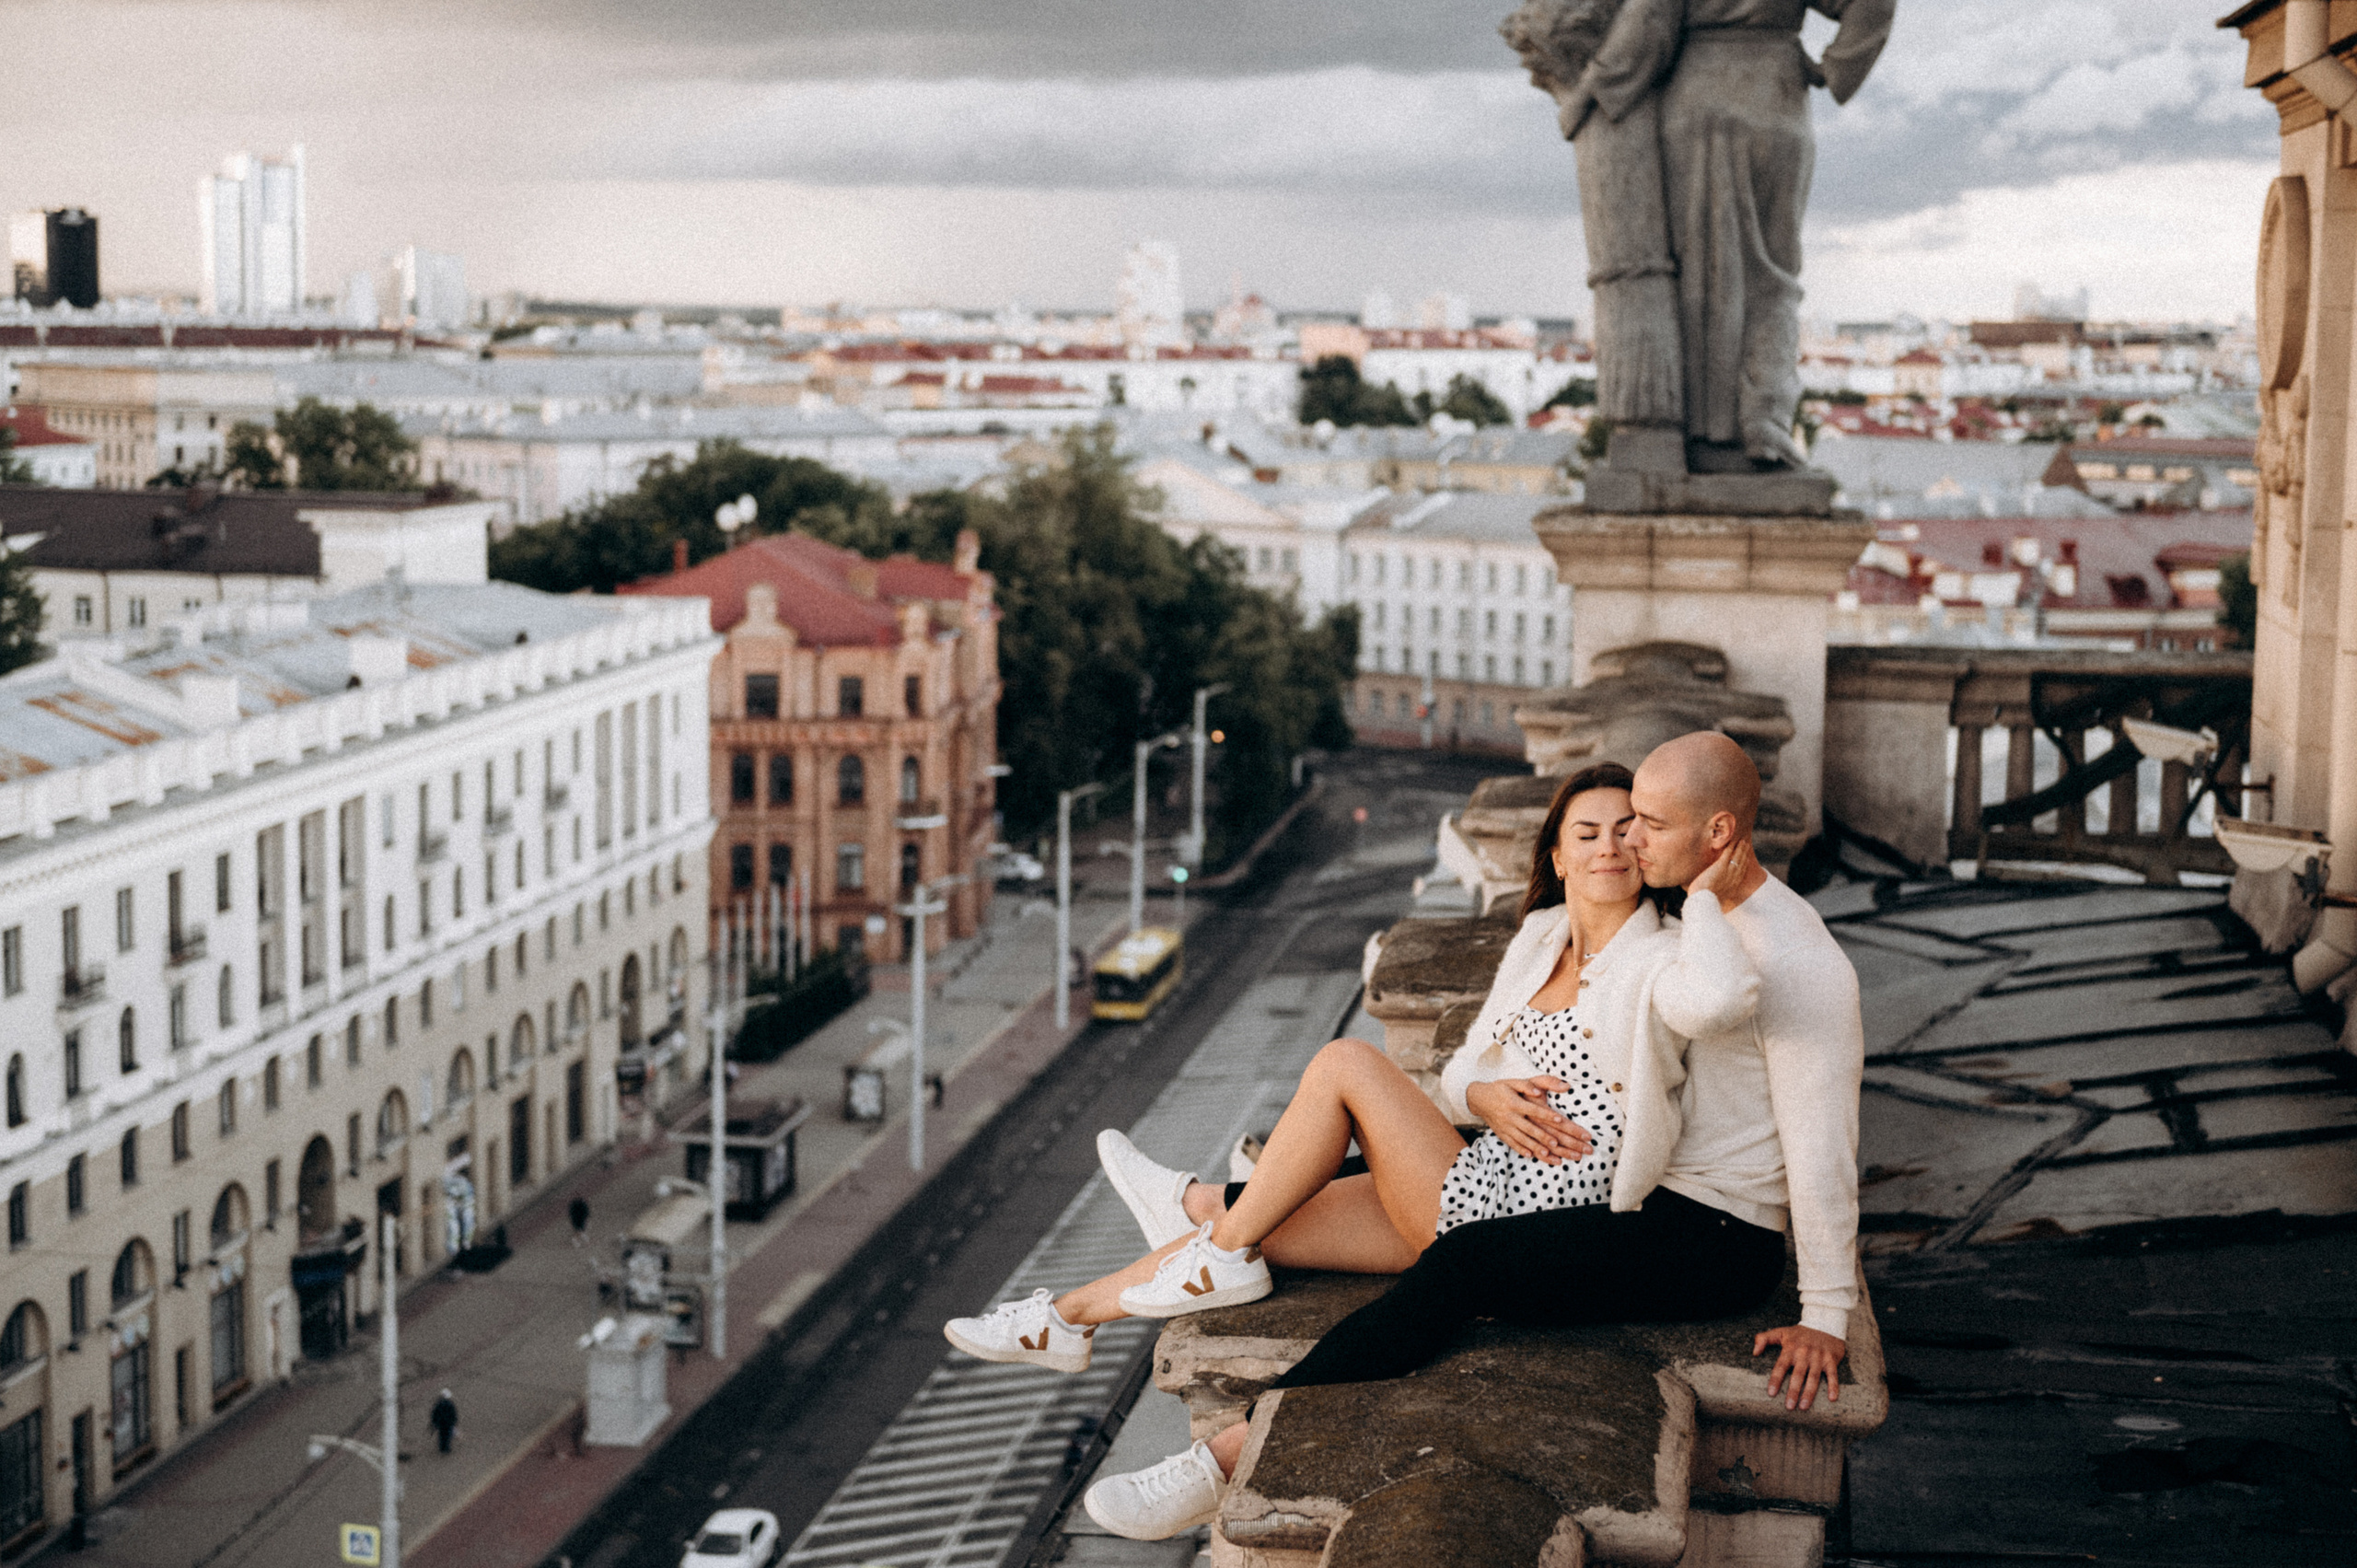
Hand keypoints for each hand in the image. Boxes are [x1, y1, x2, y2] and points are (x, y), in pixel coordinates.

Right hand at [1466, 1077, 1591, 1164]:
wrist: (1479, 1099)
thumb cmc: (1500, 1089)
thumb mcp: (1513, 1082)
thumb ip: (1527, 1084)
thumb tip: (1539, 1091)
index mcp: (1514, 1103)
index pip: (1533, 1110)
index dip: (1546, 1115)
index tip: (1559, 1120)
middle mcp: (1510, 1116)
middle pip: (1529, 1128)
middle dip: (1543, 1136)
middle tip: (1557, 1143)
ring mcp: (1505, 1127)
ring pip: (1522, 1139)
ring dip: (1535, 1147)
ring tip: (1548, 1154)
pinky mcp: (1502, 1134)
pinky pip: (1512, 1144)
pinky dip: (1521, 1150)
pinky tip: (1531, 1156)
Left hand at [1686, 837, 1754, 898]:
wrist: (1704, 901)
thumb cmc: (1706, 903)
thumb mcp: (1716, 900)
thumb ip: (1718, 897)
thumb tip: (1716, 900)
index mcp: (1734, 886)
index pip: (1741, 872)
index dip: (1744, 863)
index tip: (1746, 857)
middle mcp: (1734, 878)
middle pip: (1742, 862)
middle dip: (1744, 853)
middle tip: (1746, 844)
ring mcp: (1729, 872)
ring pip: (1737, 856)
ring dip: (1740, 847)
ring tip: (1741, 840)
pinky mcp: (1720, 866)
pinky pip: (1728, 853)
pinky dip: (1731, 846)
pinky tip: (1732, 841)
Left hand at [1752, 1325, 1844, 1410]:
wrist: (1824, 1322)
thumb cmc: (1800, 1333)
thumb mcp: (1780, 1332)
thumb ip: (1764, 1339)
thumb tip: (1754, 1352)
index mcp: (1790, 1349)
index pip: (1781, 1366)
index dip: (1776, 1379)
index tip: (1771, 1393)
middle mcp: (1804, 1354)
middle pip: (1798, 1375)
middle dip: (1793, 1391)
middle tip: (1789, 1406)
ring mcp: (1818, 1357)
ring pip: (1813, 1378)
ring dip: (1809, 1393)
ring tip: (1803, 1407)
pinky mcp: (1831, 1360)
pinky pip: (1833, 1375)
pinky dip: (1833, 1386)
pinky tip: (1832, 1398)